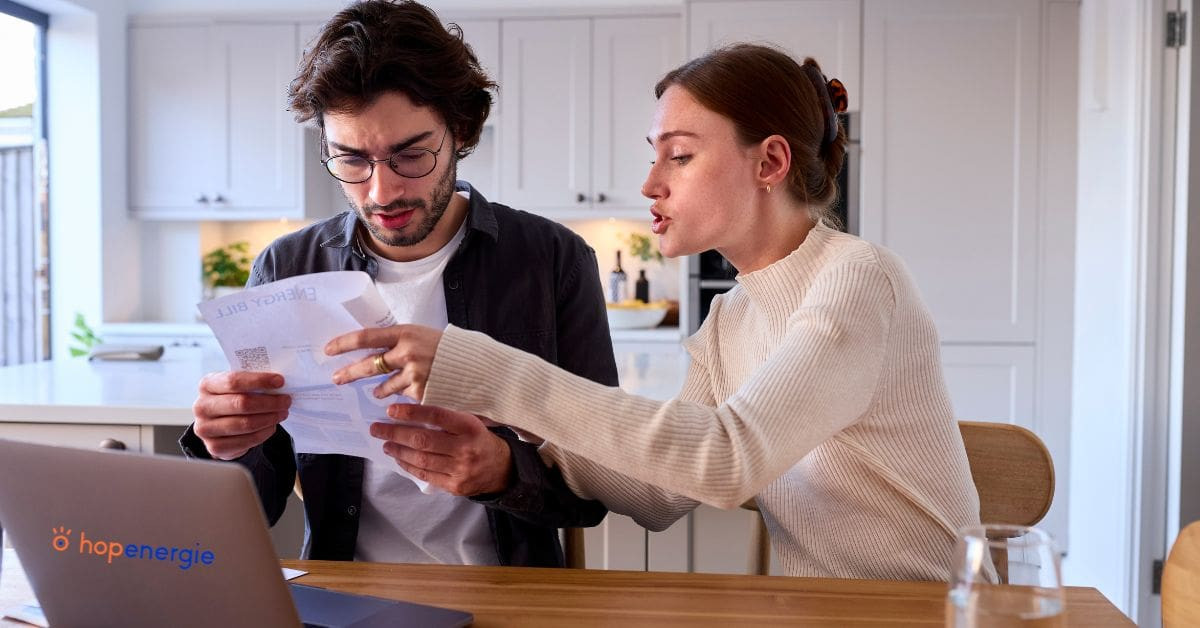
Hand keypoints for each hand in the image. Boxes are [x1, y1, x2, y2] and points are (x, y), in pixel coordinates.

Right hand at [192, 371, 290, 459]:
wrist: (218, 426)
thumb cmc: (232, 400)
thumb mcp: (237, 387)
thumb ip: (252, 383)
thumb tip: (278, 383)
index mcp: (206, 385)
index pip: (234, 381)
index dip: (259, 381)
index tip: (280, 381)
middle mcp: (201, 407)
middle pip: (242, 403)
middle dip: (269, 402)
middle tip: (286, 401)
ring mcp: (205, 429)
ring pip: (246, 424)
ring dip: (270, 418)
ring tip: (282, 413)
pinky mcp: (215, 447)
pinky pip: (247, 440)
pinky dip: (264, 433)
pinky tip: (271, 426)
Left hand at [325, 325, 442, 400]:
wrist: (474, 365)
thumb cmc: (445, 348)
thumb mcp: (420, 335)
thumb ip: (397, 341)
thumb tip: (371, 349)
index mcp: (405, 333)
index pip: (366, 337)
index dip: (344, 343)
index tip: (329, 350)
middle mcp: (407, 353)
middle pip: (368, 365)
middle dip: (349, 373)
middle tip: (337, 378)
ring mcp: (413, 374)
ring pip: (384, 386)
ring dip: (379, 390)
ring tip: (376, 392)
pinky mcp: (420, 392)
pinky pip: (402, 396)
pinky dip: (402, 395)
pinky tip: (407, 393)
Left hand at [370, 404, 512, 495]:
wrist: (503, 469)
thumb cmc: (481, 440)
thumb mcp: (471, 422)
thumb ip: (448, 418)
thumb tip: (412, 410)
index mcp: (470, 427)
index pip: (436, 417)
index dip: (411, 413)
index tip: (391, 410)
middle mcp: (465, 449)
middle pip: (423, 440)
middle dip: (395, 433)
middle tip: (377, 429)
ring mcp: (460, 470)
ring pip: (421, 460)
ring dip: (399, 451)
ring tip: (386, 444)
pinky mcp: (455, 486)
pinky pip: (426, 475)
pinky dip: (409, 466)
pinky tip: (399, 459)